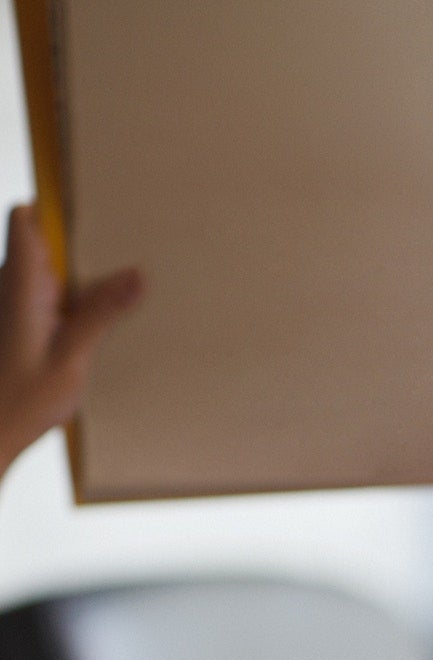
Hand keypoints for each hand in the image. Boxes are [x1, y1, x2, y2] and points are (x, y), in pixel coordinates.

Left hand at [0, 204, 141, 469]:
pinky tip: (102, 322)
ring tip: (123, 289)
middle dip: (81, 239)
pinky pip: (52, 296)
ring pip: (49, 268)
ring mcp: (16, 306)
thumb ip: (101, 312)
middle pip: (42, 238)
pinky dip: (77, 300)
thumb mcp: (71, 358)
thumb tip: (136, 274)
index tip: (93, 201)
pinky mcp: (24, 325)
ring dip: (82, 274)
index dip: (53, 202)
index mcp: (20, 286)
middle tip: (125, 249)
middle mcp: (12, 288)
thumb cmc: (21, 401)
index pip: (25, 218)